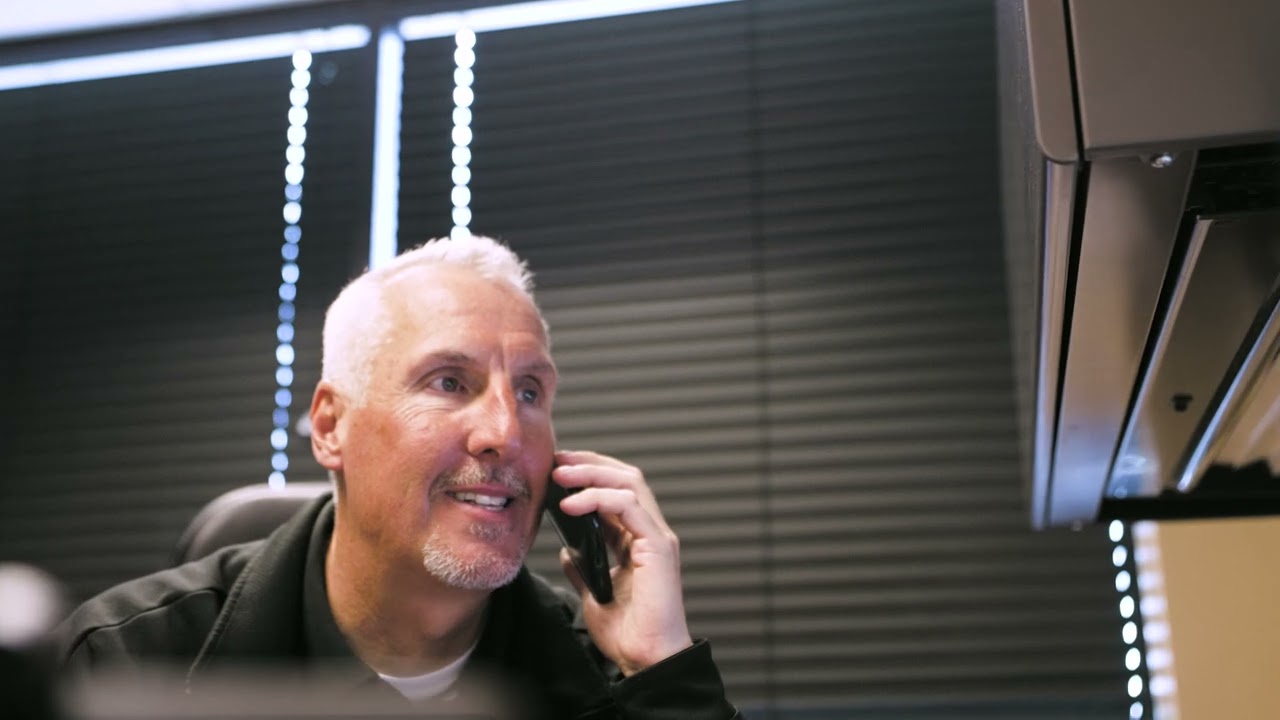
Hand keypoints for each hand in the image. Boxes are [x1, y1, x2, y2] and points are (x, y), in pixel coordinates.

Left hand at [551, 450, 692, 675]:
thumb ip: (583, 568)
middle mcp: (651, 532)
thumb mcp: (593, 594)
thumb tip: (565, 549)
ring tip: (560, 476)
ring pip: (629, 483)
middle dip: (589, 463)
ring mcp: (657, 537)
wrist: (646, 660)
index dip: (589, 473)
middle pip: (625, 477)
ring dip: (591, 474)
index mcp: (638, 540)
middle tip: (556, 461)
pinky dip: (599, 498)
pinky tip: (572, 505)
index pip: (617, 490)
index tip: (557, 469)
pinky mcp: (658, 547)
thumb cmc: (627, 633)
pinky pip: (629, 506)